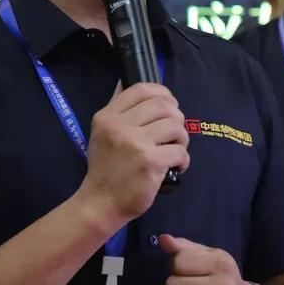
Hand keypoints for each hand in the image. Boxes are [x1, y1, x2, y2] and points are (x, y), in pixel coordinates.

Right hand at [76, 83, 189, 231]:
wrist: (100, 203)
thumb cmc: (105, 167)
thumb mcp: (101, 133)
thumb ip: (116, 109)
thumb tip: (124, 81)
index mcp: (108, 117)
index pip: (141, 90)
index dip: (162, 93)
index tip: (169, 105)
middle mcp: (120, 127)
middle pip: (164, 106)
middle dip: (176, 117)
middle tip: (174, 133)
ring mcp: (136, 144)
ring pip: (175, 126)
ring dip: (182, 138)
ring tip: (175, 149)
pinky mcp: (151, 163)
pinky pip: (180, 151)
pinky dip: (183, 159)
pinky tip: (175, 167)